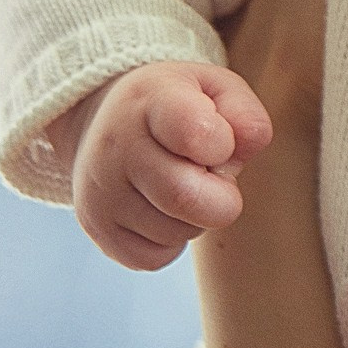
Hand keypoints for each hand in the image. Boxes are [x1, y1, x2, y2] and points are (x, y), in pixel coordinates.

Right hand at [64, 61, 272, 270]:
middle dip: (220, 196)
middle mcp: (116, 145)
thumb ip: (246, 115)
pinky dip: (168, 241)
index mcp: (152, 101)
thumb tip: (250, 146)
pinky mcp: (97, 229)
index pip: (197, 133)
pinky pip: (154, 258)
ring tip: (179, 184)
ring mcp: (100, 191)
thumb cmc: (177, 107)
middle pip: (187, 198)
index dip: (224, 145)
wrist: (105, 122)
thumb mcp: (216, 89)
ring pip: (176, 232)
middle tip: (210, 175)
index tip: (217, 140)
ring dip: (194, 217)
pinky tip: (159, 207)